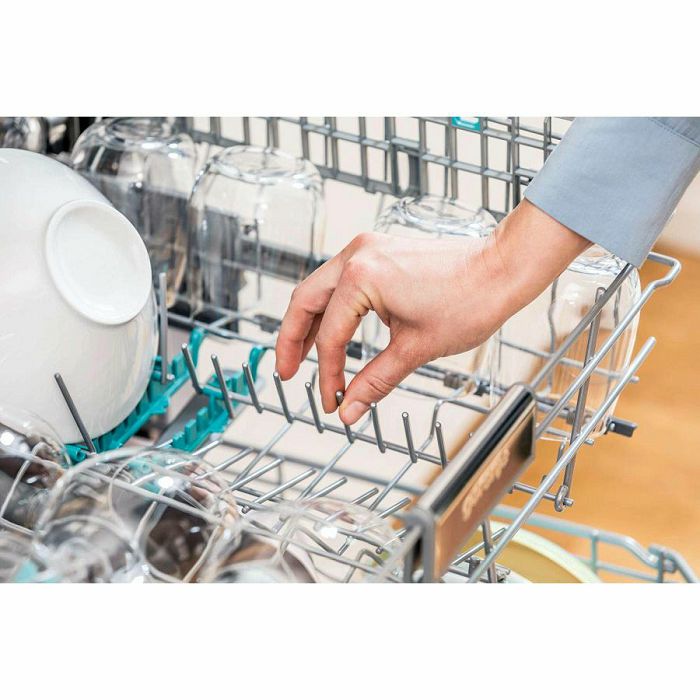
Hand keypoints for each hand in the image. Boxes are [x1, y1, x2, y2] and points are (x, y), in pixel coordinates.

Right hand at [275, 200, 589, 423]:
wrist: (503, 269)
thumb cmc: (470, 300)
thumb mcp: (416, 348)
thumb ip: (375, 380)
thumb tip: (350, 408)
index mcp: (362, 276)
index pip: (331, 336)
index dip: (328, 374)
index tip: (332, 400)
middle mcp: (357, 255)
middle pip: (305, 302)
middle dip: (292, 341)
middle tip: (287, 373)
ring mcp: (367, 249)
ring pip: (320, 289)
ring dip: (309, 323)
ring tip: (303, 356)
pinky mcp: (379, 252)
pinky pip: (341, 281)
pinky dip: (332, 308)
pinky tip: (333, 330)